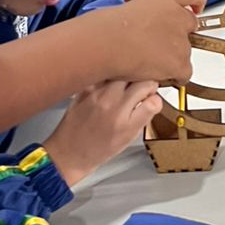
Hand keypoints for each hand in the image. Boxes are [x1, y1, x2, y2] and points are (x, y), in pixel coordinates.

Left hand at [44, 80, 161, 187]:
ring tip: (125, 87)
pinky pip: (103, 74)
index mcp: (126, 121)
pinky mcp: (85, 89)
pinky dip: (109, 76)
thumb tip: (153, 100)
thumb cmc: (97, 149)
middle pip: (139, 80)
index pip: (153, 97)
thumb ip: (144, 116)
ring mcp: (97, 95)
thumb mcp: (129, 138)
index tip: (151, 97)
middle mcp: (112, 105)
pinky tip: (109, 86)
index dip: (155, 94)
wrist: (69, 152)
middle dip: (144, 82)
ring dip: (128, 77)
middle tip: (141, 90)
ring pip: (122, 72)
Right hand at [103, 0, 197, 82]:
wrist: (106, 43)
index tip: (197, 6)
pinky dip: (175, 77)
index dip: (196, 1)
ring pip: (186, 52)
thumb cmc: (107, 28)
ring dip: (173, 58)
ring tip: (149, 61)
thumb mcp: (129, 8)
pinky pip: (185, 73)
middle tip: (158, 45)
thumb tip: (148, 23)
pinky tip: (158, 75)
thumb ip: (147, 12)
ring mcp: (181, 40)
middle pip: (190, 26)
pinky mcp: (180, 62)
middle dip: (178, 35)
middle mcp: (178, 16)